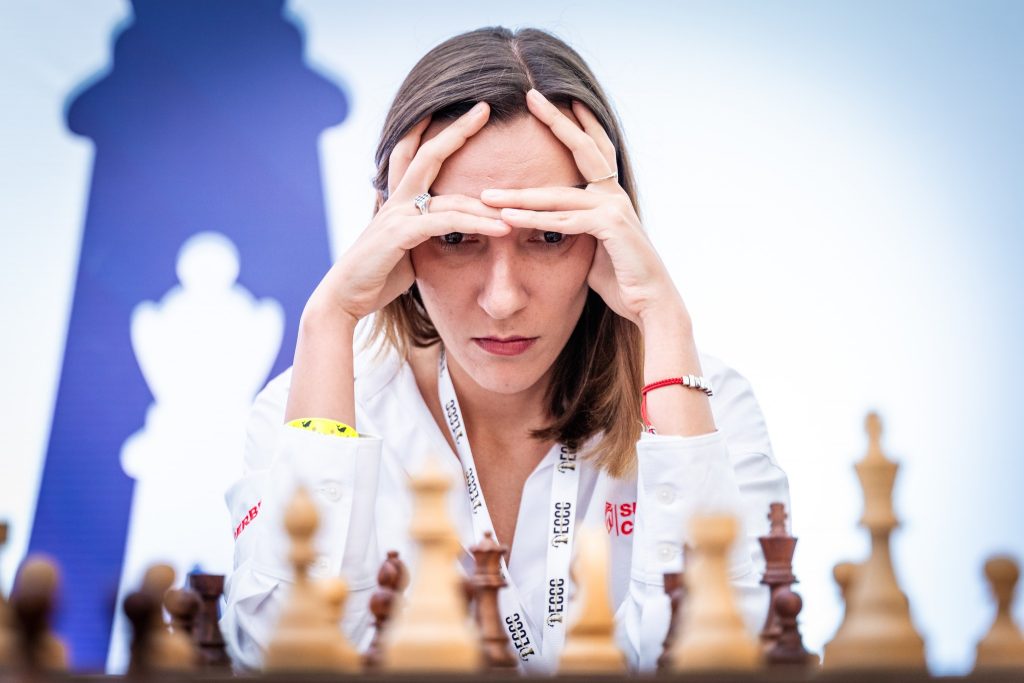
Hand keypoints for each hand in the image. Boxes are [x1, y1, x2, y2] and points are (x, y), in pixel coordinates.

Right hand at [307, 102, 510, 323]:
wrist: (344, 298)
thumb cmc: (377, 276)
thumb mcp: (408, 248)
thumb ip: (427, 232)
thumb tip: (450, 231)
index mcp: (396, 200)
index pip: (413, 154)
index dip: (429, 129)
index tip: (454, 112)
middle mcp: (395, 200)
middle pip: (428, 155)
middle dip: (457, 130)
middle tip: (484, 107)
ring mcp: (396, 215)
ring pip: (450, 198)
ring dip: (488, 203)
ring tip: (519, 202)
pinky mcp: (400, 234)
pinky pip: (447, 223)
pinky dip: (477, 225)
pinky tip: (501, 228)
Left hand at [479, 90, 684, 329]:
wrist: (652, 303)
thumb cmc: (623, 279)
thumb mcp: (594, 248)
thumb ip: (575, 229)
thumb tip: (553, 225)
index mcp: (611, 195)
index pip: (593, 149)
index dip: (577, 123)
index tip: (557, 99)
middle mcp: (614, 195)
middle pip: (583, 149)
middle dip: (556, 121)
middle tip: (532, 94)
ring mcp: (614, 209)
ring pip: (559, 193)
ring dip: (520, 192)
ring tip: (488, 189)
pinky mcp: (611, 228)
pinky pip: (564, 221)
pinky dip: (534, 219)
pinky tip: (508, 216)